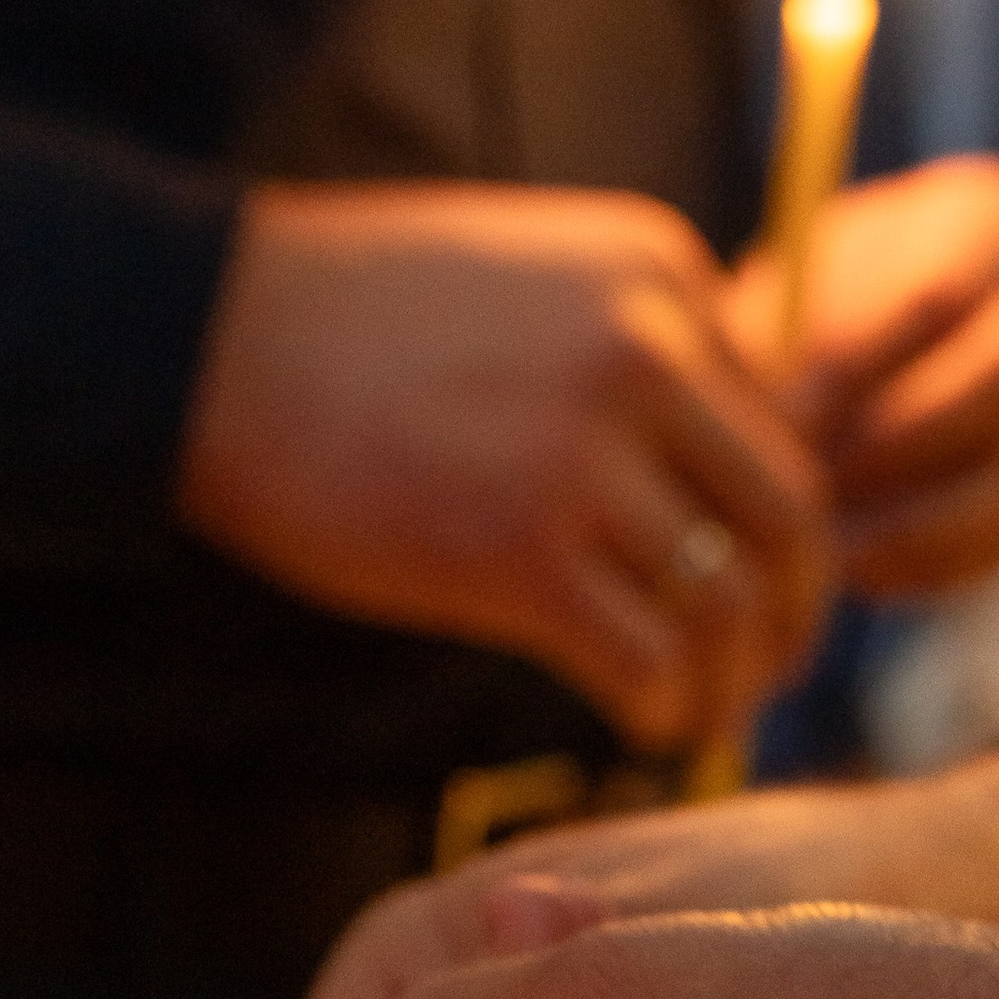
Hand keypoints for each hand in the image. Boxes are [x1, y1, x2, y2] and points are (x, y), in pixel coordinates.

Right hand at [176, 180, 834, 752]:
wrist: (205, 340)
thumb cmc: (345, 323)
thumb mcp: (527, 282)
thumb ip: (626, 349)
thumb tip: (697, 477)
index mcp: (662, 273)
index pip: (777, 420)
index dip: (777, 523)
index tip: (755, 581)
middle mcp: (647, 352)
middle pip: (789, 515)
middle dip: (793, 612)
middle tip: (765, 668)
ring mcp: (586, 453)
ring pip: (732, 601)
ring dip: (734, 680)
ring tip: (704, 713)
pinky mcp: (521, 553)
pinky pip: (649, 661)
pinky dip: (664, 711)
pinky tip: (641, 725)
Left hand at [728, 159, 998, 598]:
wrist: (880, 366)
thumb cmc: (816, 311)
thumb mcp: (790, 287)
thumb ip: (778, 321)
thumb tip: (757, 399)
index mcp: (992, 221)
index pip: (947, 288)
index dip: (858, 359)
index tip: (783, 410)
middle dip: (893, 439)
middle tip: (805, 480)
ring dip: (914, 509)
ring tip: (822, 531)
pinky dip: (929, 561)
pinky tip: (853, 564)